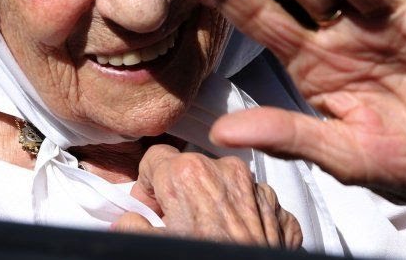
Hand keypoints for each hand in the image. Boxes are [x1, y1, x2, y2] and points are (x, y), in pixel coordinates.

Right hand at [111, 144, 302, 248]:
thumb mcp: (153, 247)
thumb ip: (131, 225)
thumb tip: (128, 220)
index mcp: (188, 173)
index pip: (155, 158)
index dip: (147, 185)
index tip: (150, 208)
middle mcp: (225, 169)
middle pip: (190, 168)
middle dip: (181, 192)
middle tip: (177, 225)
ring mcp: (255, 187)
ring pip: (222, 182)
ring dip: (212, 201)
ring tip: (209, 235)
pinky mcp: (277, 206)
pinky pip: (250, 200)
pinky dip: (241, 215)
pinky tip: (233, 239)